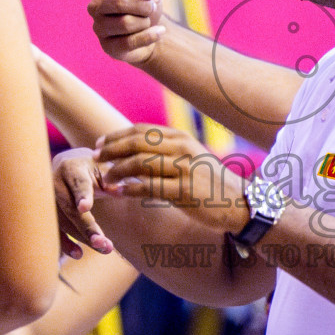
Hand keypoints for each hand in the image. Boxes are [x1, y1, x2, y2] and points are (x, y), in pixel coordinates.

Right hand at [52, 147, 113, 257]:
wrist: (67, 166)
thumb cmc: (90, 169)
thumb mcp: (102, 168)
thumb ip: (111, 180)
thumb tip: (120, 192)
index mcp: (72, 167)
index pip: (78, 183)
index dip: (82, 195)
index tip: (85, 207)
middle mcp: (55, 182)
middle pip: (70, 208)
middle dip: (87, 228)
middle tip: (104, 243)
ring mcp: (47, 200)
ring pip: (62, 223)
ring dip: (82, 238)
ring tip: (104, 248)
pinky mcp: (44, 214)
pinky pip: (53, 231)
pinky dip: (65, 244)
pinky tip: (78, 254)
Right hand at [89, 0, 164, 65]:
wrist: (149, 33)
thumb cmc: (145, 6)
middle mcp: (95, 6)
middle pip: (119, 3)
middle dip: (143, 5)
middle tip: (151, 7)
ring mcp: (99, 27)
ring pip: (126, 23)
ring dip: (145, 22)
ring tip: (147, 21)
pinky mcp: (108, 47)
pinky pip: (131, 41)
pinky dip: (150, 36)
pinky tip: (159, 32)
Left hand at [95, 124, 247, 231]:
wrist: (239, 204)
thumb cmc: (210, 184)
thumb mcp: (192, 159)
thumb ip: (167, 152)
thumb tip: (137, 152)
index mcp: (181, 138)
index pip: (141, 130)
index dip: (117, 136)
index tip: (100, 144)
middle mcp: (182, 149)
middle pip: (137, 143)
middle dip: (111, 150)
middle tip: (95, 159)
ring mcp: (184, 169)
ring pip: (140, 163)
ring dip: (117, 171)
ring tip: (104, 179)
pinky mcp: (184, 190)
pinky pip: (149, 187)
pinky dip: (129, 189)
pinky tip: (118, 193)